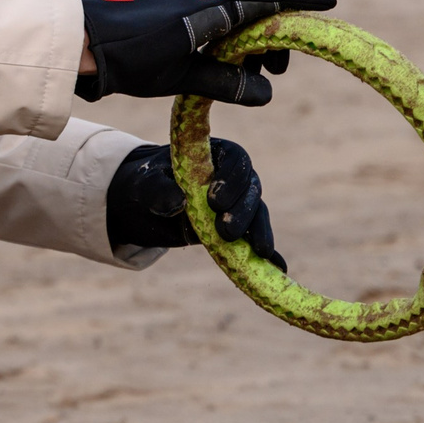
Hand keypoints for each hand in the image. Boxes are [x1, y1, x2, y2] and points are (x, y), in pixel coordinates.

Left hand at [75, 0, 335, 105]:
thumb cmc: (128, 58)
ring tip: (261, 71)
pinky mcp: (177, 19)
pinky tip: (230, 60)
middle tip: (281, 67)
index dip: (299, 0)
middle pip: (256, 4)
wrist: (82, 42)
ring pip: (238, 14)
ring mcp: (189, 9)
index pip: (265, 0)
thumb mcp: (179, 77)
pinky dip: (235, 39)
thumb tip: (266, 92)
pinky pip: (219, 21)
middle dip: (279, 30)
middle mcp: (203, 3)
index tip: (330, 2)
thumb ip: (223, 81)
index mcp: (209, 12)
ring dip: (256, 38)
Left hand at [105, 139, 285, 269]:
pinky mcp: (238, 229)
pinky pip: (257, 238)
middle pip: (251, 189)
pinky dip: (269, 253)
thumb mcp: (145, 184)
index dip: (230, 179)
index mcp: (216, 155)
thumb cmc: (147, 184)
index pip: (235, 160)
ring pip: (257, 214)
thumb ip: (158, 190)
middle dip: (243, 211)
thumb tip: (178, 202)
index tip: (214, 201)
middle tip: (226, 230)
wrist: (145, 205)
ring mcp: (238, 204)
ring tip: (257, 252)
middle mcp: (233, 178)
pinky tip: (278, 267)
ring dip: (258, 232)